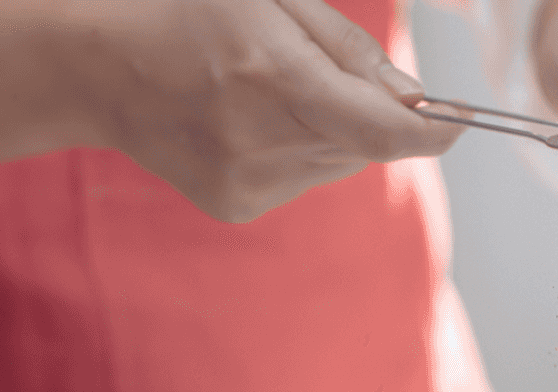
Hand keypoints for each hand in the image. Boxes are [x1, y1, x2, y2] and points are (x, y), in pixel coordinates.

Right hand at [0, 0, 462, 222]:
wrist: (100, 65)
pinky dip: (295, 153)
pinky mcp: (236, 206)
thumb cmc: (191, 15)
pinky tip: (245, 125)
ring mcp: (246, 182)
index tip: (457, 123)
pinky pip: (302, 181)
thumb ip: (352, 52)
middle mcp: (260, 139)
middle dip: (367, 114)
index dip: (430, 132)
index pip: (379, 128)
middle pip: (365, 145)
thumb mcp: (275, 2)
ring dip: (328, 132)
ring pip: (337, 164)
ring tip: (265, 95)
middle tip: (315, 76)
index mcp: (272, 76)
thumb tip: (413, 101)